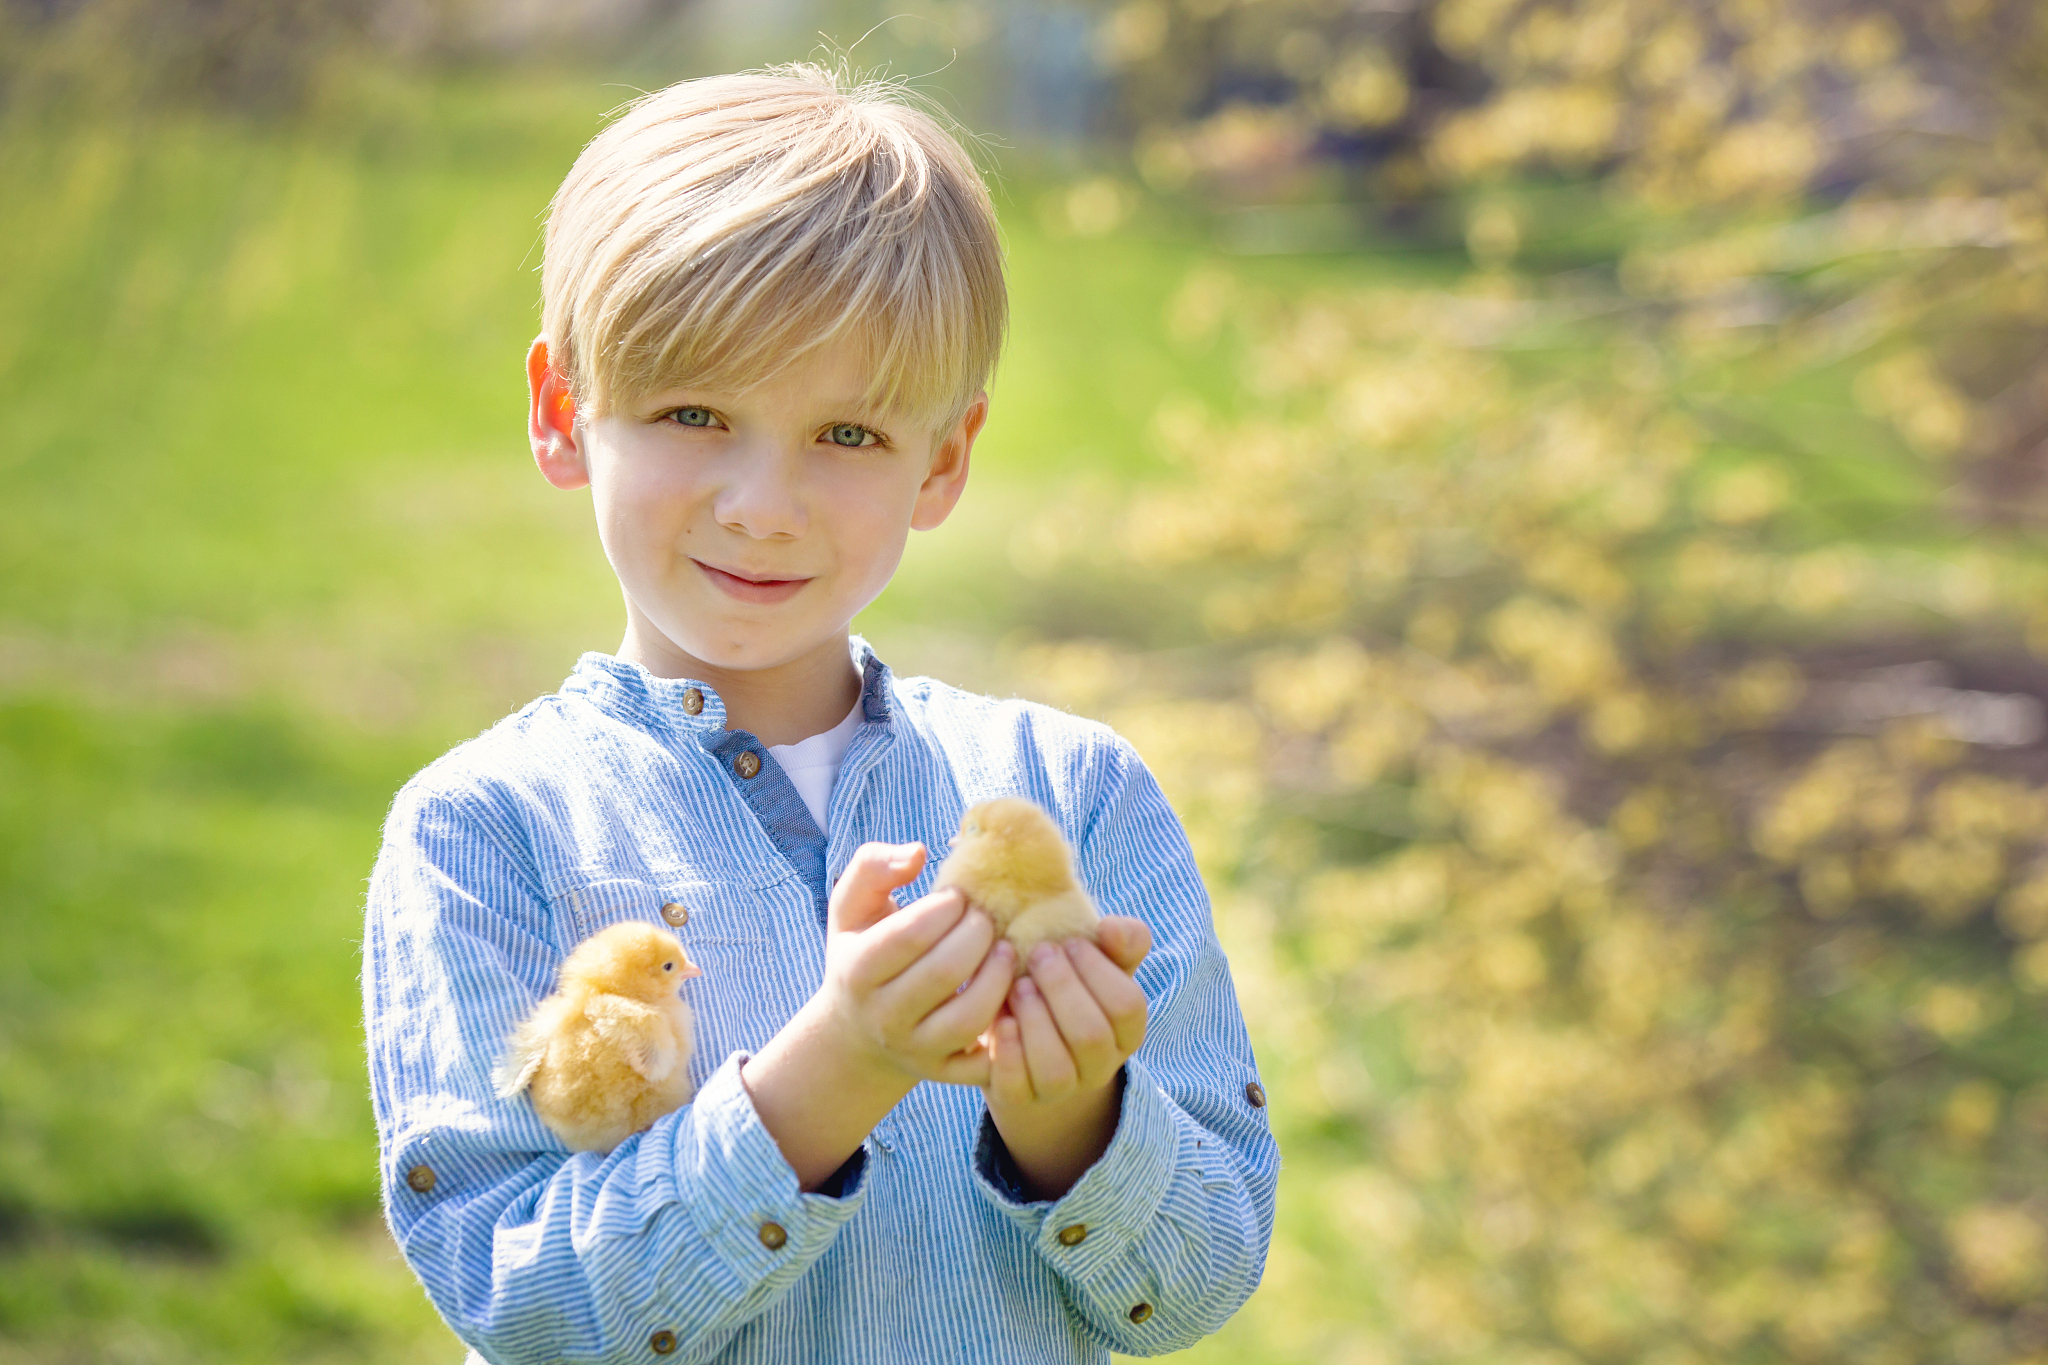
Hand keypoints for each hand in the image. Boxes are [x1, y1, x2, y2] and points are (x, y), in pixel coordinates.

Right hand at [821, 841, 1016, 1086]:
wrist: (858, 1033)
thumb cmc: (863, 952)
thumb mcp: (852, 907)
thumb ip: (873, 866)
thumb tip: (917, 852)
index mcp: (858, 971)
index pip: (910, 935)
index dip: (946, 908)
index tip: (960, 895)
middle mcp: (885, 1017)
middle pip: (944, 973)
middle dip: (978, 934)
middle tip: (989, 917)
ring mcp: (917, 1050)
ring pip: (970, 1017)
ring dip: (1000, 976)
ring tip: (1008, 948)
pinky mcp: (946, 1074)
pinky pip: (987, 1061)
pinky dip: (1009, 1029)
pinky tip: (1014, 994)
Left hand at [987, 917, 1149, 1105]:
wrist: (1022, 1027)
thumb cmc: (1064, 984)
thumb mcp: (1093, 960)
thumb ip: (1118, 940)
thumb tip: (1113, 928)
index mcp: (1126, 1031)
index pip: (1127, 1006)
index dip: (1098, 971)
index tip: (1069, 941)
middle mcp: (1101, 1066)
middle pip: (1091, 1036)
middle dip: (1062, 989)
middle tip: (1038, 953)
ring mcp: (1062, 1089)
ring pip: (1056, 1069)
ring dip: (1035, 1021)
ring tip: (1018, 985)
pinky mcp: (1021, 1098)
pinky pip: (1017, 1087)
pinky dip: (1008, 1053)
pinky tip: (1001, 1020)